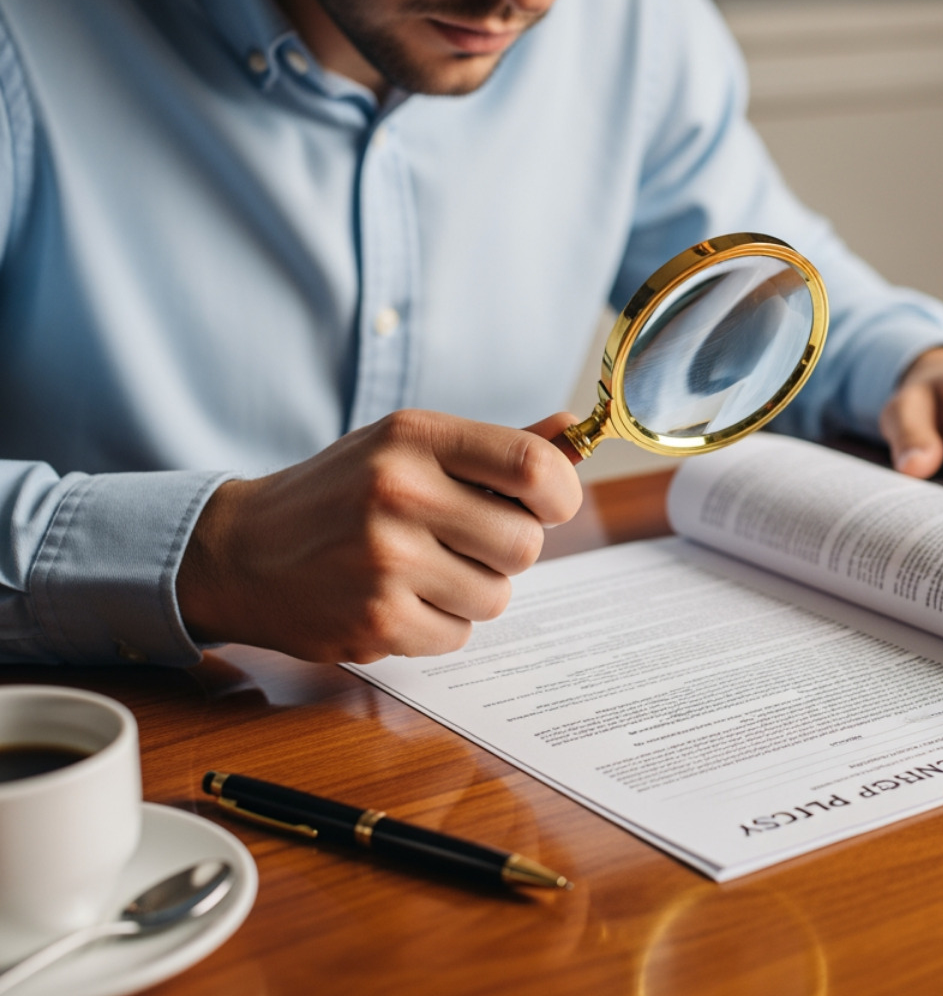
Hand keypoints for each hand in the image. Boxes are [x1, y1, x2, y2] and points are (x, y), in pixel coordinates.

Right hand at [177, 409, 582, 662]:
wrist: (238, 551)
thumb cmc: (341, 494)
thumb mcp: (408, 448)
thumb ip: (497, 447)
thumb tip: (577, 433)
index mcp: (414, 438)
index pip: (533, 467)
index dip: (561, 495)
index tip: (548, 507)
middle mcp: (399, 492)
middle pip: (525, 544)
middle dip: (507, 551)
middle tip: (465, 542)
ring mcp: (385, 561)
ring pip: (496, 597)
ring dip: (471, 591)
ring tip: (420, 570)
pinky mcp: (375, 621)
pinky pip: (457, 636)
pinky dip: (437, 626)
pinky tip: (394, 600)